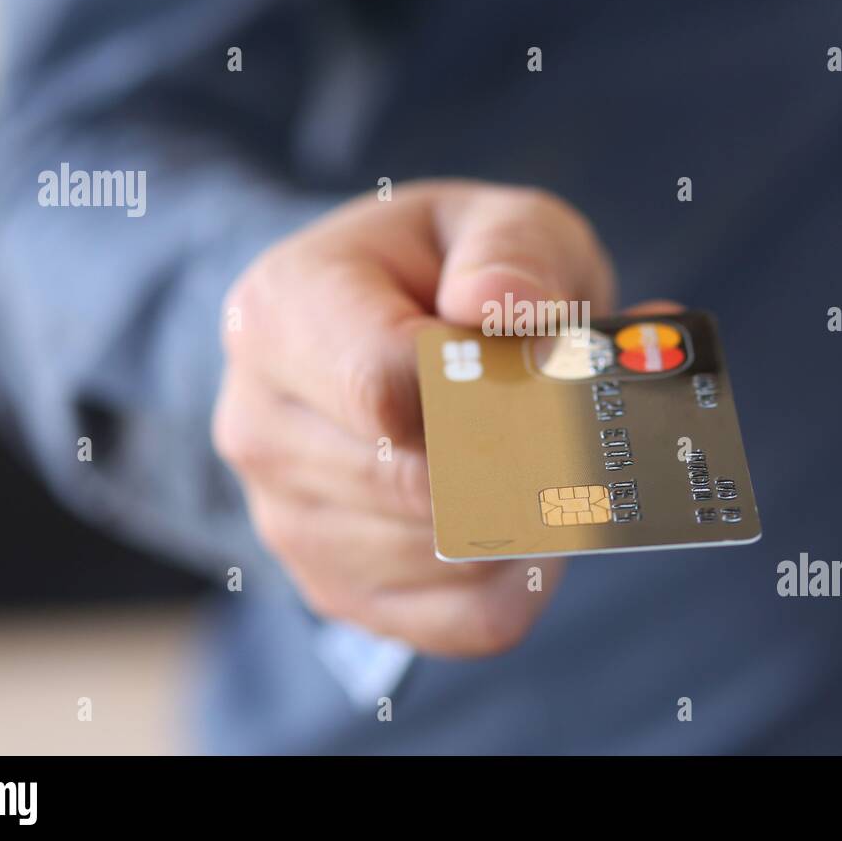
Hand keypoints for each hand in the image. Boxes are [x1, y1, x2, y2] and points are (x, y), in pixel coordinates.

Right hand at [212, 180, 615, 655]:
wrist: (372, 326)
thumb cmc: (441, 271)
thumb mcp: (491, 222)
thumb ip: (511, 251)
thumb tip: (503, 305)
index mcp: (281, 314)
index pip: (383, 389)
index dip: (489, 392)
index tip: (551, 372)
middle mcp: (261, 426)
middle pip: (421, 484)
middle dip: (523, 456)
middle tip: (580, 419)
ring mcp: (289, 520)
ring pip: (451, 556)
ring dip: (528, 511)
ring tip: (543, 447)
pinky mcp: (336, 588)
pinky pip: (466, 618)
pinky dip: (525, 572)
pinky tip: (530, 510)